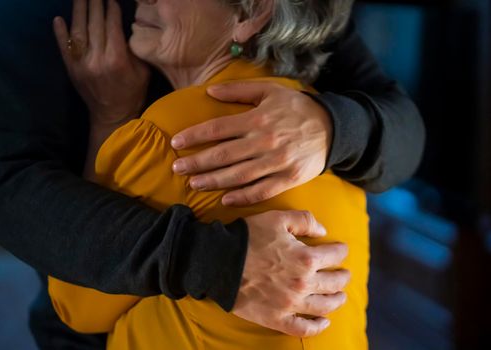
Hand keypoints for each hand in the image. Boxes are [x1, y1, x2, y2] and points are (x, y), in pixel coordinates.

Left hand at [53, 0, 149, 125]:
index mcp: (117, 59)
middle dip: (95, 4)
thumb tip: (126, 29)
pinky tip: (58, 18)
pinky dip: (60, 33)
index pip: (112, 26)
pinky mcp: (72, 70)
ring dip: (78, 11)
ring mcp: (82, 64)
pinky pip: (64, 48)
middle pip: (95, 24)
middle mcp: (98, 59)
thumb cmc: (132, 93)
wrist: (112, 116)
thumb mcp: (142, 72)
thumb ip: (133, 50)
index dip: (112, 10)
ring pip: (78, 31)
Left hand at [170, 82, 332, 206]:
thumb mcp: (270, 90)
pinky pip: (261, 191)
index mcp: (258, 119)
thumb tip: (210, 91)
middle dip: (196, 162)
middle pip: (222, 155)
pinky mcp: (288, 179)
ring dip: (213, 181)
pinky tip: (225, 200)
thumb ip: (239, 90)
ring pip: (238, 176)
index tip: (176, 142)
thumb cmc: (297, 108)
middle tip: (177, 168)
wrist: (333, 128)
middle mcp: (264, 142)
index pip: (217, 129)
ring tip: (194, 184)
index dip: (193, 136)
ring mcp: (277, 162)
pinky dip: (243, 197)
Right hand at [232, 210, 349, 336]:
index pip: (335, 255)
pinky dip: (317, 326)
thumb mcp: (277, 218)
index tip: (340, 249)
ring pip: (325, 306)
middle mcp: (303, 283)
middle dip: (343, 276)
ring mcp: (290, 304)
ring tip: (340, 296)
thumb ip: (305, 220)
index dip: (341, 250)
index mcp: (305, 258)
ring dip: (337, 300)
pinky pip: (303, 328)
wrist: (218, 261)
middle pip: (335, 282)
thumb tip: (323, 231)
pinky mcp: (276, 318)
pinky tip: (323, 321)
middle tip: (344, 273)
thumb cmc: (247, 237)